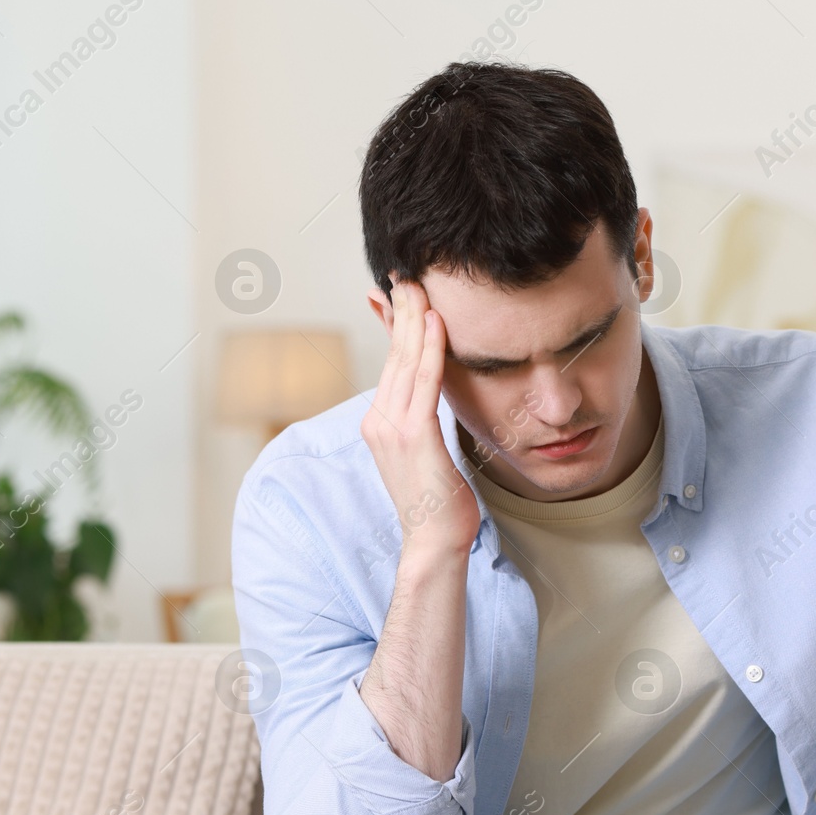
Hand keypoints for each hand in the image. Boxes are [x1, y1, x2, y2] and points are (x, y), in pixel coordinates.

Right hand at [361, 274, 480, 558]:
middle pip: (393, 354)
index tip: (404, 290)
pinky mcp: (413, 436)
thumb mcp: (426, 447)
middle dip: (401, 310)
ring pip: (404, 361)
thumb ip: (423, 413)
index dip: (396, 323)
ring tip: (420, 285)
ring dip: (414, 319)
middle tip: (409, 273)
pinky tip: (435, 323)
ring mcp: (392, 428)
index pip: (391, 362)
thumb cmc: (437, 499)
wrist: (433, 540)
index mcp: (379, 421)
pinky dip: (429, 350)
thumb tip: (428, 388)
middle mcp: (379, 420)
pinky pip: (423, 383)